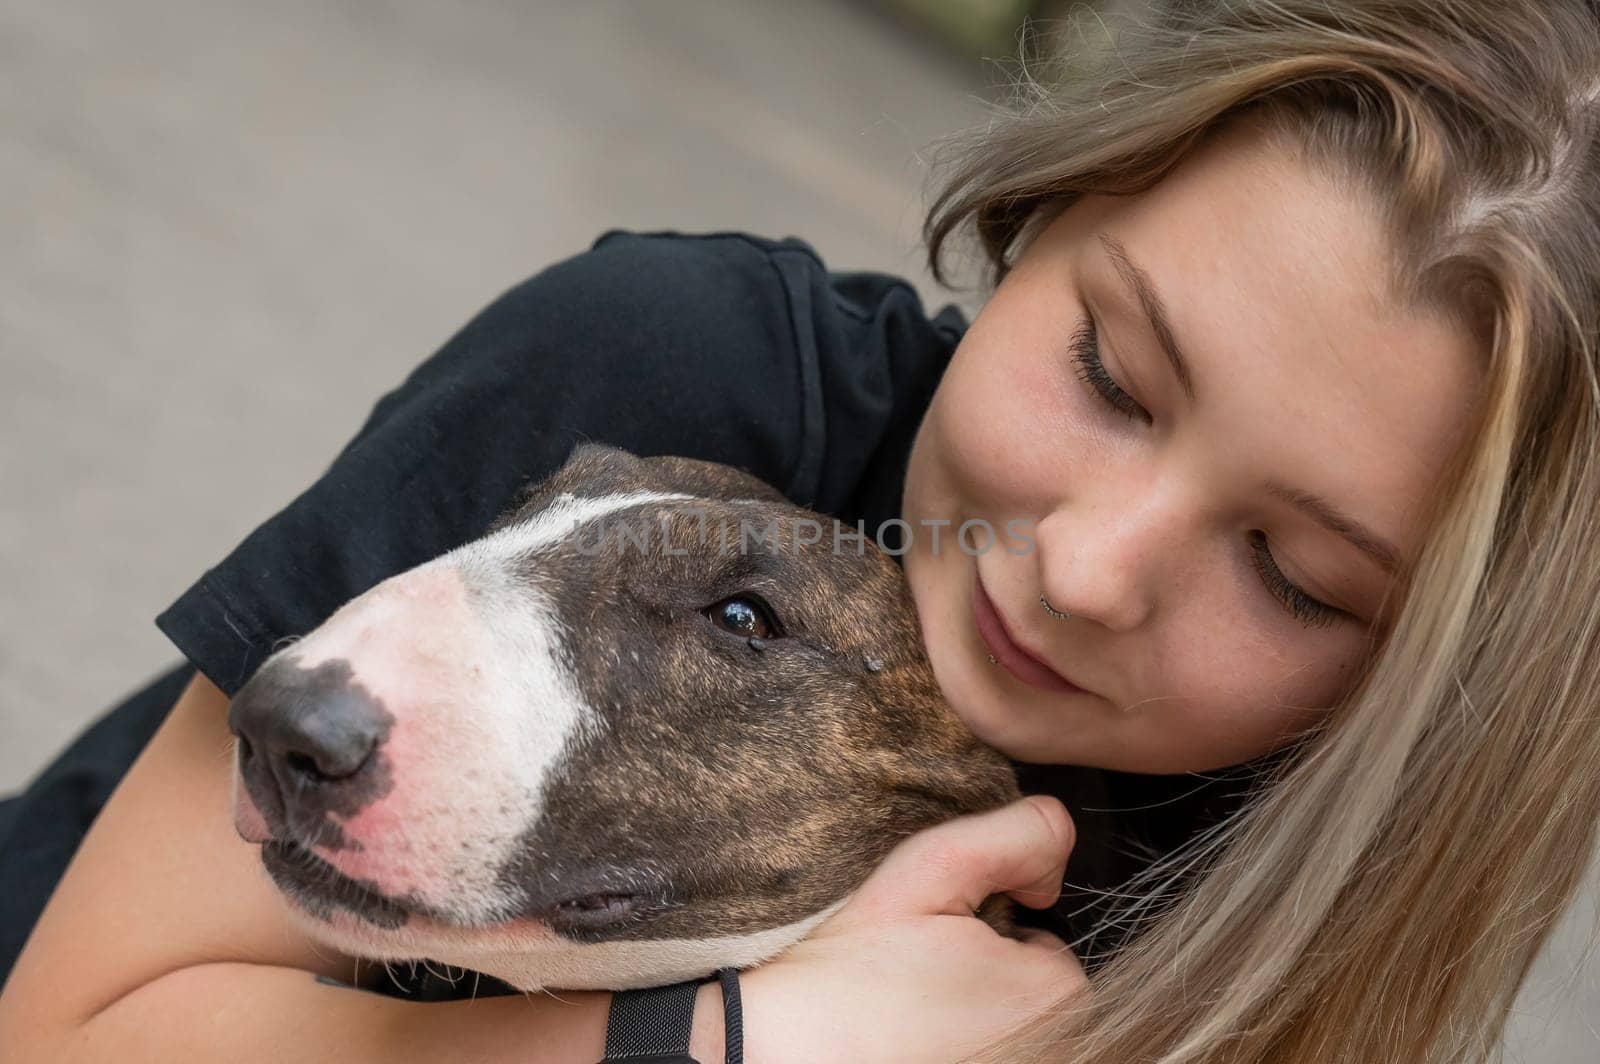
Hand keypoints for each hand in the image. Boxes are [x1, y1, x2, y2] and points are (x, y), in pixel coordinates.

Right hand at [736, 795, 1087, 1062]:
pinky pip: (989, 1053)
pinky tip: (908, 1039)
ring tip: (908, 1008)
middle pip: (1032, 992)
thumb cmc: (855, 964)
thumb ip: (1017, 834)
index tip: (934, 942)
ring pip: (1008, 1027)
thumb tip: (1056, 848)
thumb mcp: (935, 865)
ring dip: (970, 1012)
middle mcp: (1056, 1045)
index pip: (1048, 947)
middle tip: (917, 972)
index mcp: (1055, 994)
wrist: (781, 1049)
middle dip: (985, 974)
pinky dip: (957, 1046)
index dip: (988, 932)